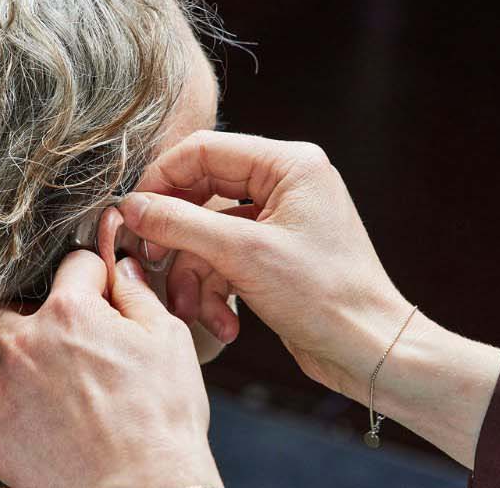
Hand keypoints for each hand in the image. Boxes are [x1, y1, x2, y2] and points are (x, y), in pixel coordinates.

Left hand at [0, 249, 220, 487]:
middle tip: (40, 334)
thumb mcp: (169, 342)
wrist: (145, 484)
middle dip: (17, 315)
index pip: (71, 267)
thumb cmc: (164, 418)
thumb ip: (139, 298)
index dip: (90, 276)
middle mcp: (26, 346)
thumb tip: (124, 270)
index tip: (97, 293)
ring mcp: (2, 395)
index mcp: (70, 314)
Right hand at [121, 131, 411, 396]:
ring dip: (196, 276)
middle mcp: (286, 184)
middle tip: (152, 261)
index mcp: (289, 165)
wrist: (367, 349)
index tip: (132, 213)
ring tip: (192, 310)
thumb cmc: (325, 297)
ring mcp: (280, 221)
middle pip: (202, 195)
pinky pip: (226, 259)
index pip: (204, 150)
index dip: (162, 180)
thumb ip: (180, 223)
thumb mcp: (242, 255)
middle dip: (178, 238)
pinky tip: (225, 322)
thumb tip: (132, 206)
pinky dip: (217, 291)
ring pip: (208, 234)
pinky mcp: (274, 254)